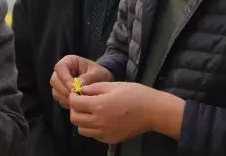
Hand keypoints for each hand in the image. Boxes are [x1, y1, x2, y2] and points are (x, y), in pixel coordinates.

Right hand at [50, 55, 112, 108]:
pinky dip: (67, 102)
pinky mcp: (61, 92)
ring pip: (55, 91)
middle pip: (54, 80)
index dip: (65, 78)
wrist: (101, 82)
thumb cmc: (99, 74)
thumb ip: (88, 78)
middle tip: (76, 97)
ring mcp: (59, 82)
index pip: (60, 67)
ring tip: (78, 102)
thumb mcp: (97, 73)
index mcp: (69, 61)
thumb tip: (78, 86)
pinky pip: (59, 99)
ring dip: (65, 98)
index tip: (74, 88)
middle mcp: (61, 71)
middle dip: (64, 90)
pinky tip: (77, 105)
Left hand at [68, 82, 182, 142]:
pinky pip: (94, 135)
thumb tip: (80, 91)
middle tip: (82, 102)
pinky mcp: (111, 139)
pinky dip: (92, 128)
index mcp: (98, 105)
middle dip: (75, 109)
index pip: (74, 103)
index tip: (77, 93)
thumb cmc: (134, 94)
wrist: (152, 110)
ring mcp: (105, 132)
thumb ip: (93, 88)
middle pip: (75, 118)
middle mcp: (99, 122)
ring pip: (82, 129)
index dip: (73, 96)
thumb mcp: (112, 85)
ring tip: (90, 111)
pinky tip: (100, 119)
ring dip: (82, 120)